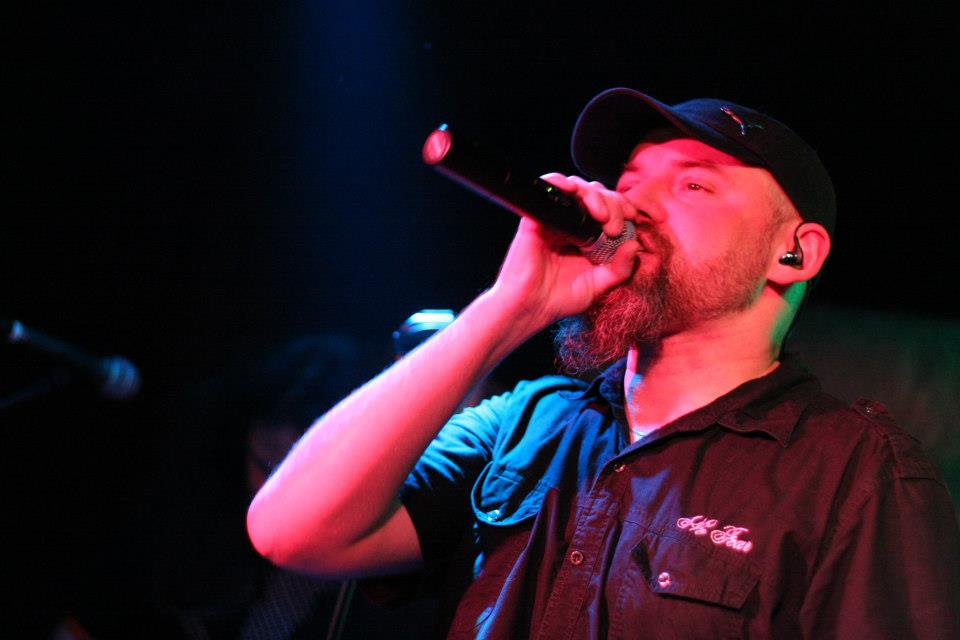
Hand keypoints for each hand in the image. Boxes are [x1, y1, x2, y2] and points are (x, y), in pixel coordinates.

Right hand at [487, 174, 640, 330]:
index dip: (625, 207)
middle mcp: (572, 224)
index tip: (635, 219)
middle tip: (614, 228)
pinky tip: (574, 192)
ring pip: (578, 188)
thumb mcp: (599, 285)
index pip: (611, 209)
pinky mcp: (537, 217)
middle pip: (597, 194)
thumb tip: (635, 245)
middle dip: (614, 204)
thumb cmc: (560, 299)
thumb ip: (620, 268)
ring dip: (595, 196)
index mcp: (588, 236)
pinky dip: (561, 181)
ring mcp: (554, 219)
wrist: (529, 307)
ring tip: (602, 218)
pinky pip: (548, 186)